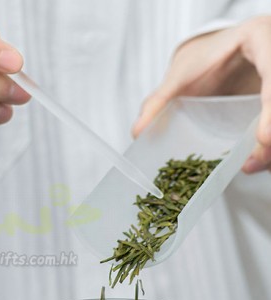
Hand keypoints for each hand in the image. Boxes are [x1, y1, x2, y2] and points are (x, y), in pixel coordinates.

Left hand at [132, 16, 270, 173]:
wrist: (214, 54)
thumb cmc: (201, 61)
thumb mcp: (178, 76)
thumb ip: (158, 101)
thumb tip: (138, 132)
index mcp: (258, 38)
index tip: (262, 137)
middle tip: (254, 159)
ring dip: (270, 145)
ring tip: (252, 164)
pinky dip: (267, 144)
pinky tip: (254, 160)